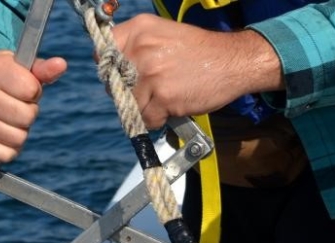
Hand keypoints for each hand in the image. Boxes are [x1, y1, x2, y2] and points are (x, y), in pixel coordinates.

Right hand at [0, 50, 66, 161]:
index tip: (24, 90)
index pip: (30, 89)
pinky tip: (1, 135)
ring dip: (20, 133)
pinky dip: (9, 149)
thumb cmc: (1, 81)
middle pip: (26, 116)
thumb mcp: (19, 69)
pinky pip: (6, 154)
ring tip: (8, 121)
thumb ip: (41, 69)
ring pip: (18, 138)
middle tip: (16, 108)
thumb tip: (60, 64)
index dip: (33, 92)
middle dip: (28, 114)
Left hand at [109, 14, 282, 128]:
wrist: (232, 61)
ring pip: (129, 104)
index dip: (110, 69)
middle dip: (128, 92)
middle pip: (113, 83)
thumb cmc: (198, 51)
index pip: (102, 53)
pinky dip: (156, 120)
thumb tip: (113, 70)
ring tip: (164, 99)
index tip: (121, 76)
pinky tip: (170, 109)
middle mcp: (141, 48)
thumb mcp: (163, 34)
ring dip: (144, 108)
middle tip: (150, 90)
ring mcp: (151, 74)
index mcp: (139, 29)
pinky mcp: (163, 97)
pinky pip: (145, 119)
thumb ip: (136, 46)